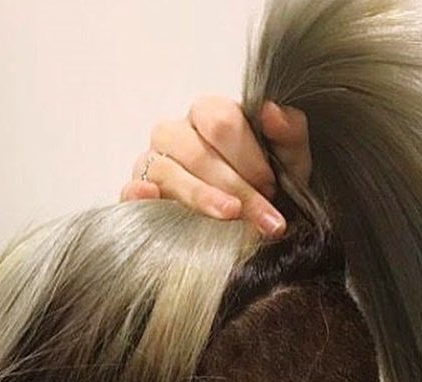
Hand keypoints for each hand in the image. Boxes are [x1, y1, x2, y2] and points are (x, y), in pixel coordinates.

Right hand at [120, 95, 311, 237]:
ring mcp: (153, 163)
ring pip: (167, 171)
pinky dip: (139, 194)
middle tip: (265, 217)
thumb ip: (289, 133)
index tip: (272, 185)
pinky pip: (130, 190)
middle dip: (237, 186)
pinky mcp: (138, 193)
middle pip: (196, 151)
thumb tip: (271, 112)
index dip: (248, 155)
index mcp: (209, 115)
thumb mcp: (291, 163)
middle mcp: (176, 134)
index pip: (220, 120)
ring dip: (201, 195)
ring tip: (230, 216)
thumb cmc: (268, 190)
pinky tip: (153, 198)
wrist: (250, 230)